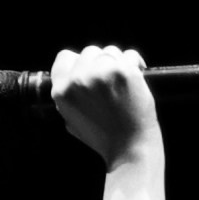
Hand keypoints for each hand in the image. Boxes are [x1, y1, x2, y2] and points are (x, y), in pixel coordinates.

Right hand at [50, 45, 158, 163]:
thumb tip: (72, 76)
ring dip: (118, 62)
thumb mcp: (72, 119)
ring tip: (123, 83)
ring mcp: (101, 73)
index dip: (78, 62)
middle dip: (100, 63)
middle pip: (89, 51)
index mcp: (62, 91)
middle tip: (110, 82)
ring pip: (110, 51)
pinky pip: (130, 55)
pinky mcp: (123, 71)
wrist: (128, 147)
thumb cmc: (103, 137)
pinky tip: (136, 78)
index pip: (64, 57)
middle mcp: (78, 79)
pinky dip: (136, 64)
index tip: (89, 70)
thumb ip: (68, 96)